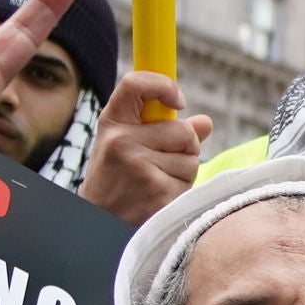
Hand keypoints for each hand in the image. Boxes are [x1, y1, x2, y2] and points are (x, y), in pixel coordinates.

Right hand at [79, 70, 213, 222]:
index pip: (135, 84)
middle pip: (184, 131)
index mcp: (112, 123)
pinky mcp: (157, 193)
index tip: (178, 101)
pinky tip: (158, 198)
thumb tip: (206, 122)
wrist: (98, 220)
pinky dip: (181, 192)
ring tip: (156, 182)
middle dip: (185, 147)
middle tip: (163, 161)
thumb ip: (164, 129)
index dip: (164, 85)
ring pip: (192, 160)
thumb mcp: (127, 145)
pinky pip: (190, 184)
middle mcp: (122, 141)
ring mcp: (139, 168)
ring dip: (184, 173)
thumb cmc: (116, 178)